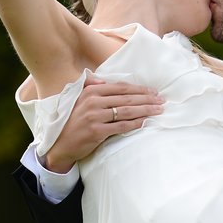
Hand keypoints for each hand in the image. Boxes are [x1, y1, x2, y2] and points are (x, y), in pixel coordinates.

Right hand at [43, 79, 164, 172]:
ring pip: (127, 111)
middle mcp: (93, 102)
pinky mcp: (97, 131)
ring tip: (158, 110)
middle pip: (126, 98)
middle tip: (161, 100)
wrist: (61, 144)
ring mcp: (95, 117)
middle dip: (147, 98)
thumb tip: (102, 79)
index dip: (139, 89)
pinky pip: (121, 126)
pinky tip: (146, 121)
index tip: (153, 91)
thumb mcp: (78, 100)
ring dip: (145, 110)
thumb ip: (90, 87)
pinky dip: (135, 123)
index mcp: (90, 92)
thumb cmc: (72, 122)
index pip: (120, 88)